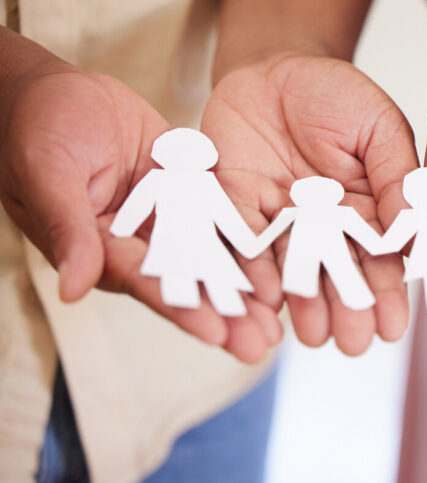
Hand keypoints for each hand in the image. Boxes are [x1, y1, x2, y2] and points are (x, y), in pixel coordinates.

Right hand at [0, 43, 281, 361]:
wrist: (60, 90)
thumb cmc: (39, 127)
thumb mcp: (50, 173)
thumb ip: (68, 229)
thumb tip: (72, 291)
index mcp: (104, 248)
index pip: (148, 284)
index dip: (182, 308)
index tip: (216, 333)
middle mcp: (141, 242)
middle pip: (189, 282)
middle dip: (225, 313)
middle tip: (263, 344)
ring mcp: (169, 218)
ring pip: (214, 256)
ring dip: (246, 285)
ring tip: (280, 316)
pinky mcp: (190, 192)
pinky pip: (225, 214)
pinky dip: (252, 236)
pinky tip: (283, 256)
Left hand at [201, 53, 416, 354]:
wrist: (274, 70)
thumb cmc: (336, 94)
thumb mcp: (379, 126)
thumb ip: (396, 175)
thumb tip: (412, 230)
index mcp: (365, 211)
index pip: (380, 260)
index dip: (388, 293)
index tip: (395, 326)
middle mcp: (322, 227)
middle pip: (337, 276)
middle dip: (347, 310)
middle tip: (355, 343)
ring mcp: (279, 222)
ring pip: (292, 271)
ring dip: (304, 305)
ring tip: (315, 337)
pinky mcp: (236, 209)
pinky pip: (242, 243)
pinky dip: (252, 268)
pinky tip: (265, 297)